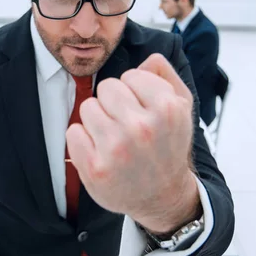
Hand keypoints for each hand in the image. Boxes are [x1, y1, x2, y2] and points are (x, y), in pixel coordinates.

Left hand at [66, 54, 200, 234]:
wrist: (163, 196)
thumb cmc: (168, 148)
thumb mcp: (182, 109)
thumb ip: (166, 77)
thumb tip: (148, 58)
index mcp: (167, 109)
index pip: (130, 75)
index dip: (134, 91)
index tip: (142, 109)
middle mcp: (142, 128)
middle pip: (106, 88)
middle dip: (113, 103)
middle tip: (125, 125)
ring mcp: (116, 149)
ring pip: (88, 107)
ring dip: (97, 120)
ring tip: (114, 138)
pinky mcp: (94, 168)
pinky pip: (73, 132)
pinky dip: (82, 139)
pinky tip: (100, 151)